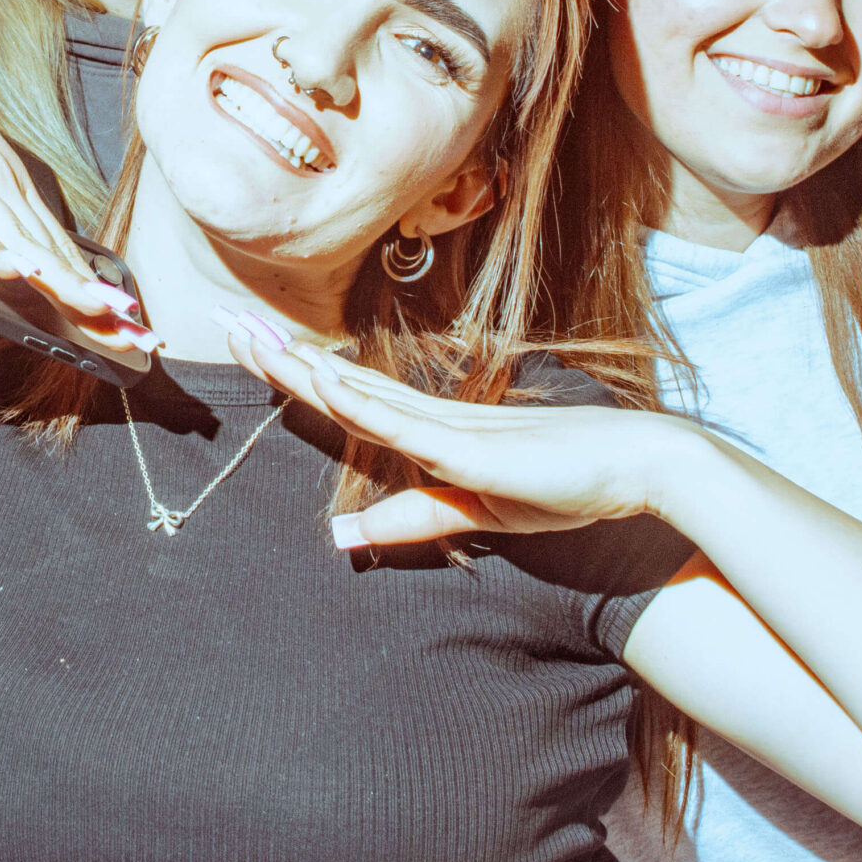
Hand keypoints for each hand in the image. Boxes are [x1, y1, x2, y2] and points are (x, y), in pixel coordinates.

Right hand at [0, 2, 140, 337]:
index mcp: (8, 181)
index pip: (60, 246)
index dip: (95, 290)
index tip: (130, 325)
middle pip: (52, 251)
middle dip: (94, 299)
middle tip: (136, 336)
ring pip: (19, 238)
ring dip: (61, 280)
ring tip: (99, 315)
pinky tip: (15, 272)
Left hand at [216, 308, 675, 544]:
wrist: (634, 467)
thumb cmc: (563, 484)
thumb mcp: (474, 512)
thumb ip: (412, 520)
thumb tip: (345, 535)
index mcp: (427, 430)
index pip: (346, 397)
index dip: (297, 374)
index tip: (255, 349)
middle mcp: (428, 416)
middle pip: (337, 381)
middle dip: (279, 357)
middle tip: (227, 325)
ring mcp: (446, 425)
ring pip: (356, 390)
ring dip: (300, 367)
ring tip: (251, 340)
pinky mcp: (467, 446)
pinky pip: (401, 424)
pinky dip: (356, 401)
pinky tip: (321, 382)